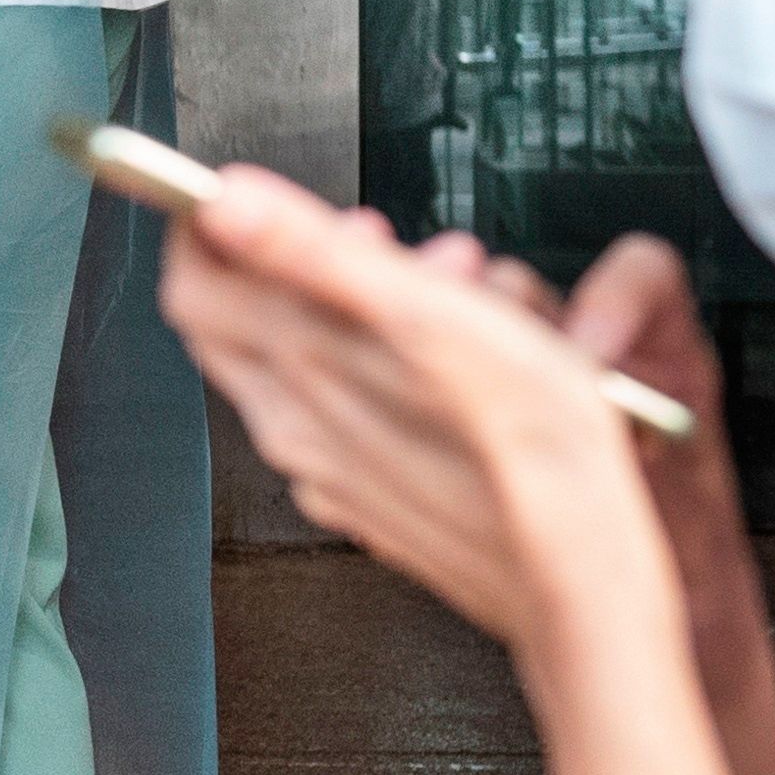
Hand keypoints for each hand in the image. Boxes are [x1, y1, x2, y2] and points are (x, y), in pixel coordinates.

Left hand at [152, 160, 660, 659]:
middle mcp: (298, 431)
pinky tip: (454, 369)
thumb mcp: (423, 318)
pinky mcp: (380, 504)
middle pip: (247, 323)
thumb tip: (225, 204)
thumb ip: (314, 253)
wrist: (580, 580)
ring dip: (364, 311)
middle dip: (307, 259)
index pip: (194, 287)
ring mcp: (336, 474)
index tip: (231, 194)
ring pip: (312, 367)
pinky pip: (356, 419)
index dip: (208, 227)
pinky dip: (391, 373)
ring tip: (444, 289)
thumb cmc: (527, 451)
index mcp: (295, 376)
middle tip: (370, 234)